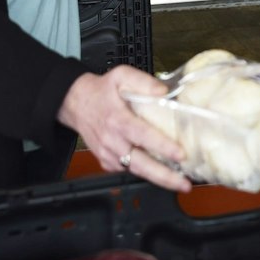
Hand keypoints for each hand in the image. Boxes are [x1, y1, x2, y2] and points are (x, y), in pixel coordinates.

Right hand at [58, 66, 190, 192]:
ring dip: (157, 178)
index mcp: (118, 119)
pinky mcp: (106, 161)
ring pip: (135, 171)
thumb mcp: (121, 76)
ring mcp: (108, 153)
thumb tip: (164, 92)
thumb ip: (143, 82)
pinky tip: (160, 173)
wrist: (75, 102)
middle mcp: (112, 140)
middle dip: (164, 176)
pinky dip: (143, 173)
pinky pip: (127, 170)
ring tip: (179, 182)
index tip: (180, 154)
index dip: (162, 146)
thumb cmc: (102, 90)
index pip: (143, 135)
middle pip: (140, 164)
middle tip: (184, 184)